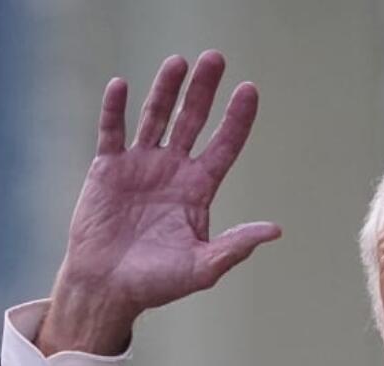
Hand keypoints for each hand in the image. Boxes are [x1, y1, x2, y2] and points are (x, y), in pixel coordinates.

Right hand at [37, 51, 280, 355]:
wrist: (107, 289)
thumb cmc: (157, 283)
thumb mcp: (203, 268)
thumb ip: (236, 246)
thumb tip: (275, 230)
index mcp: (198, 190)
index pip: (224, 145)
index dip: (237, 119)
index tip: (249, 90)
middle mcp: (173, 170)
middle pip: (192, 120)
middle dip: (204, 90)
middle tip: (215, 58)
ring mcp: (140, 166)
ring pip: (156, 117)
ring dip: (166, 89)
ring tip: (178, 62)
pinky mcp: (107, 169)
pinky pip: (112, 131)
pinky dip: (115, 109)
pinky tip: (122, 86)